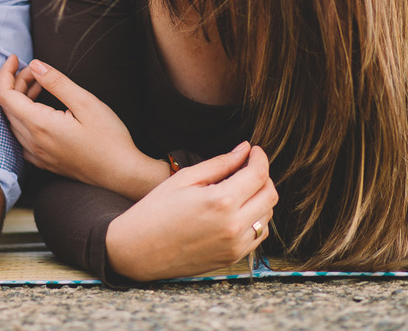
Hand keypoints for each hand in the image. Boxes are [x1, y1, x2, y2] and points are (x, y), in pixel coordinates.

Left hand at [0, 56, 166, 199]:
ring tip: (41, 85)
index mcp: (40, 125)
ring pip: (13, 121)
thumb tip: (34, 65)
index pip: (6, 96)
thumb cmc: (109, 139)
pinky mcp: (43, 162)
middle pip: (8, 107)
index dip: (6, 73)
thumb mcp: (86, 103)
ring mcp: (37, 155)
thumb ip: (56, 82)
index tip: (15, 58)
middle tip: (37, 70)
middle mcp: (32, 143)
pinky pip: (22, 136)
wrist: (121, 174)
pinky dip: (24, 117)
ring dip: (20, 99)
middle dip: (16, 83)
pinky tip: (41, 109)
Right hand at [105, 141, 276, 281]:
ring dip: (260, 198)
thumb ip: (219, 164)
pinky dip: (255, 219)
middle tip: (249, 166)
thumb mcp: (184, 179)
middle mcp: (233, 226)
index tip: (254, 150)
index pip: (258, 174)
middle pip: (270, 195)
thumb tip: (244, 150)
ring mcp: (234, 245)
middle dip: (264, 176)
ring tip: (240, 188)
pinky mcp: (231, 257)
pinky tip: (237, 210)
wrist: (137, 250)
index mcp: (221, 201)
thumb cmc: (155, 210)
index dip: (260, 157)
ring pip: (267, 216)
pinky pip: (258, 236)